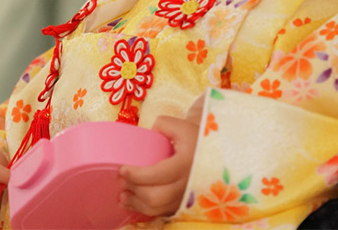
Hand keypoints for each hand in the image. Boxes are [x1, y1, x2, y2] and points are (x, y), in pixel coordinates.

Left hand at [120, 97, 204, 217]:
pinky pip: (163, 213)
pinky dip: (146, 210)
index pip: (157, 174)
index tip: (122, 169)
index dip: (137, 175)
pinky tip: (134, 203)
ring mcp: (187, 197)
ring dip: (137, 204)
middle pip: (155, 196)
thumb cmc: (196, 138)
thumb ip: (162, 125)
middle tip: (121, 180)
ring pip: (158, 208)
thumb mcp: (181, 126)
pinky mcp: (184, 204)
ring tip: (123, 195)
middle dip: (134, 190)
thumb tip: (146, 134)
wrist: (216, 153)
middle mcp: (187, 184)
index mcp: (186, 163)